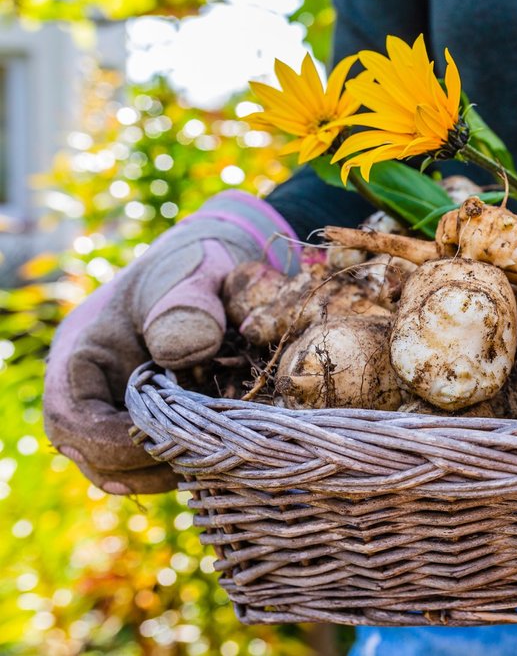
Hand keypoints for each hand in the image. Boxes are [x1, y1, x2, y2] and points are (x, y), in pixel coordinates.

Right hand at [43, 191, 297, 493]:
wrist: (209, 268)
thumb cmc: (195, 266)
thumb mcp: (194, 274)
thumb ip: (189, 306)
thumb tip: (184, 352)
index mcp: (84, 352)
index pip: (74, 419)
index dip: (116, 443)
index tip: (171, 442)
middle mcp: (90, 389)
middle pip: (92, 455)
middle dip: (146, 465)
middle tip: (205, 461)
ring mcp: (115, 409)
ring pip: (122, 468)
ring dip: (166, 471)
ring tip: (217, 460)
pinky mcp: (146, 422)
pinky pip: (150, 461)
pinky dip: (183, 463)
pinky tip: (222, 454)